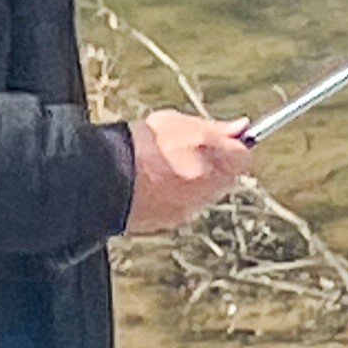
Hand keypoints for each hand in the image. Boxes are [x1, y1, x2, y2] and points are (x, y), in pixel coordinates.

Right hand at [124, 110, 254, 234]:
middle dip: (213, 164)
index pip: (244, 157)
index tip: (224, 137)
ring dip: (191, 180)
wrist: (102, 178)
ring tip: (162, 165)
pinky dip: (172, 194)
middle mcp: (206, 193)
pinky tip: (151, 181)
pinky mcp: (168, 222)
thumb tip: (243, 128)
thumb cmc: (140, 147)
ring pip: (202, 192)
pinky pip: (180, 205)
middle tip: (187, 148)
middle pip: (224, 177)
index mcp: (214, 167)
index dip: (234, 145)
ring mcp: (188, 211)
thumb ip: (216, 129)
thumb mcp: (180, 124)